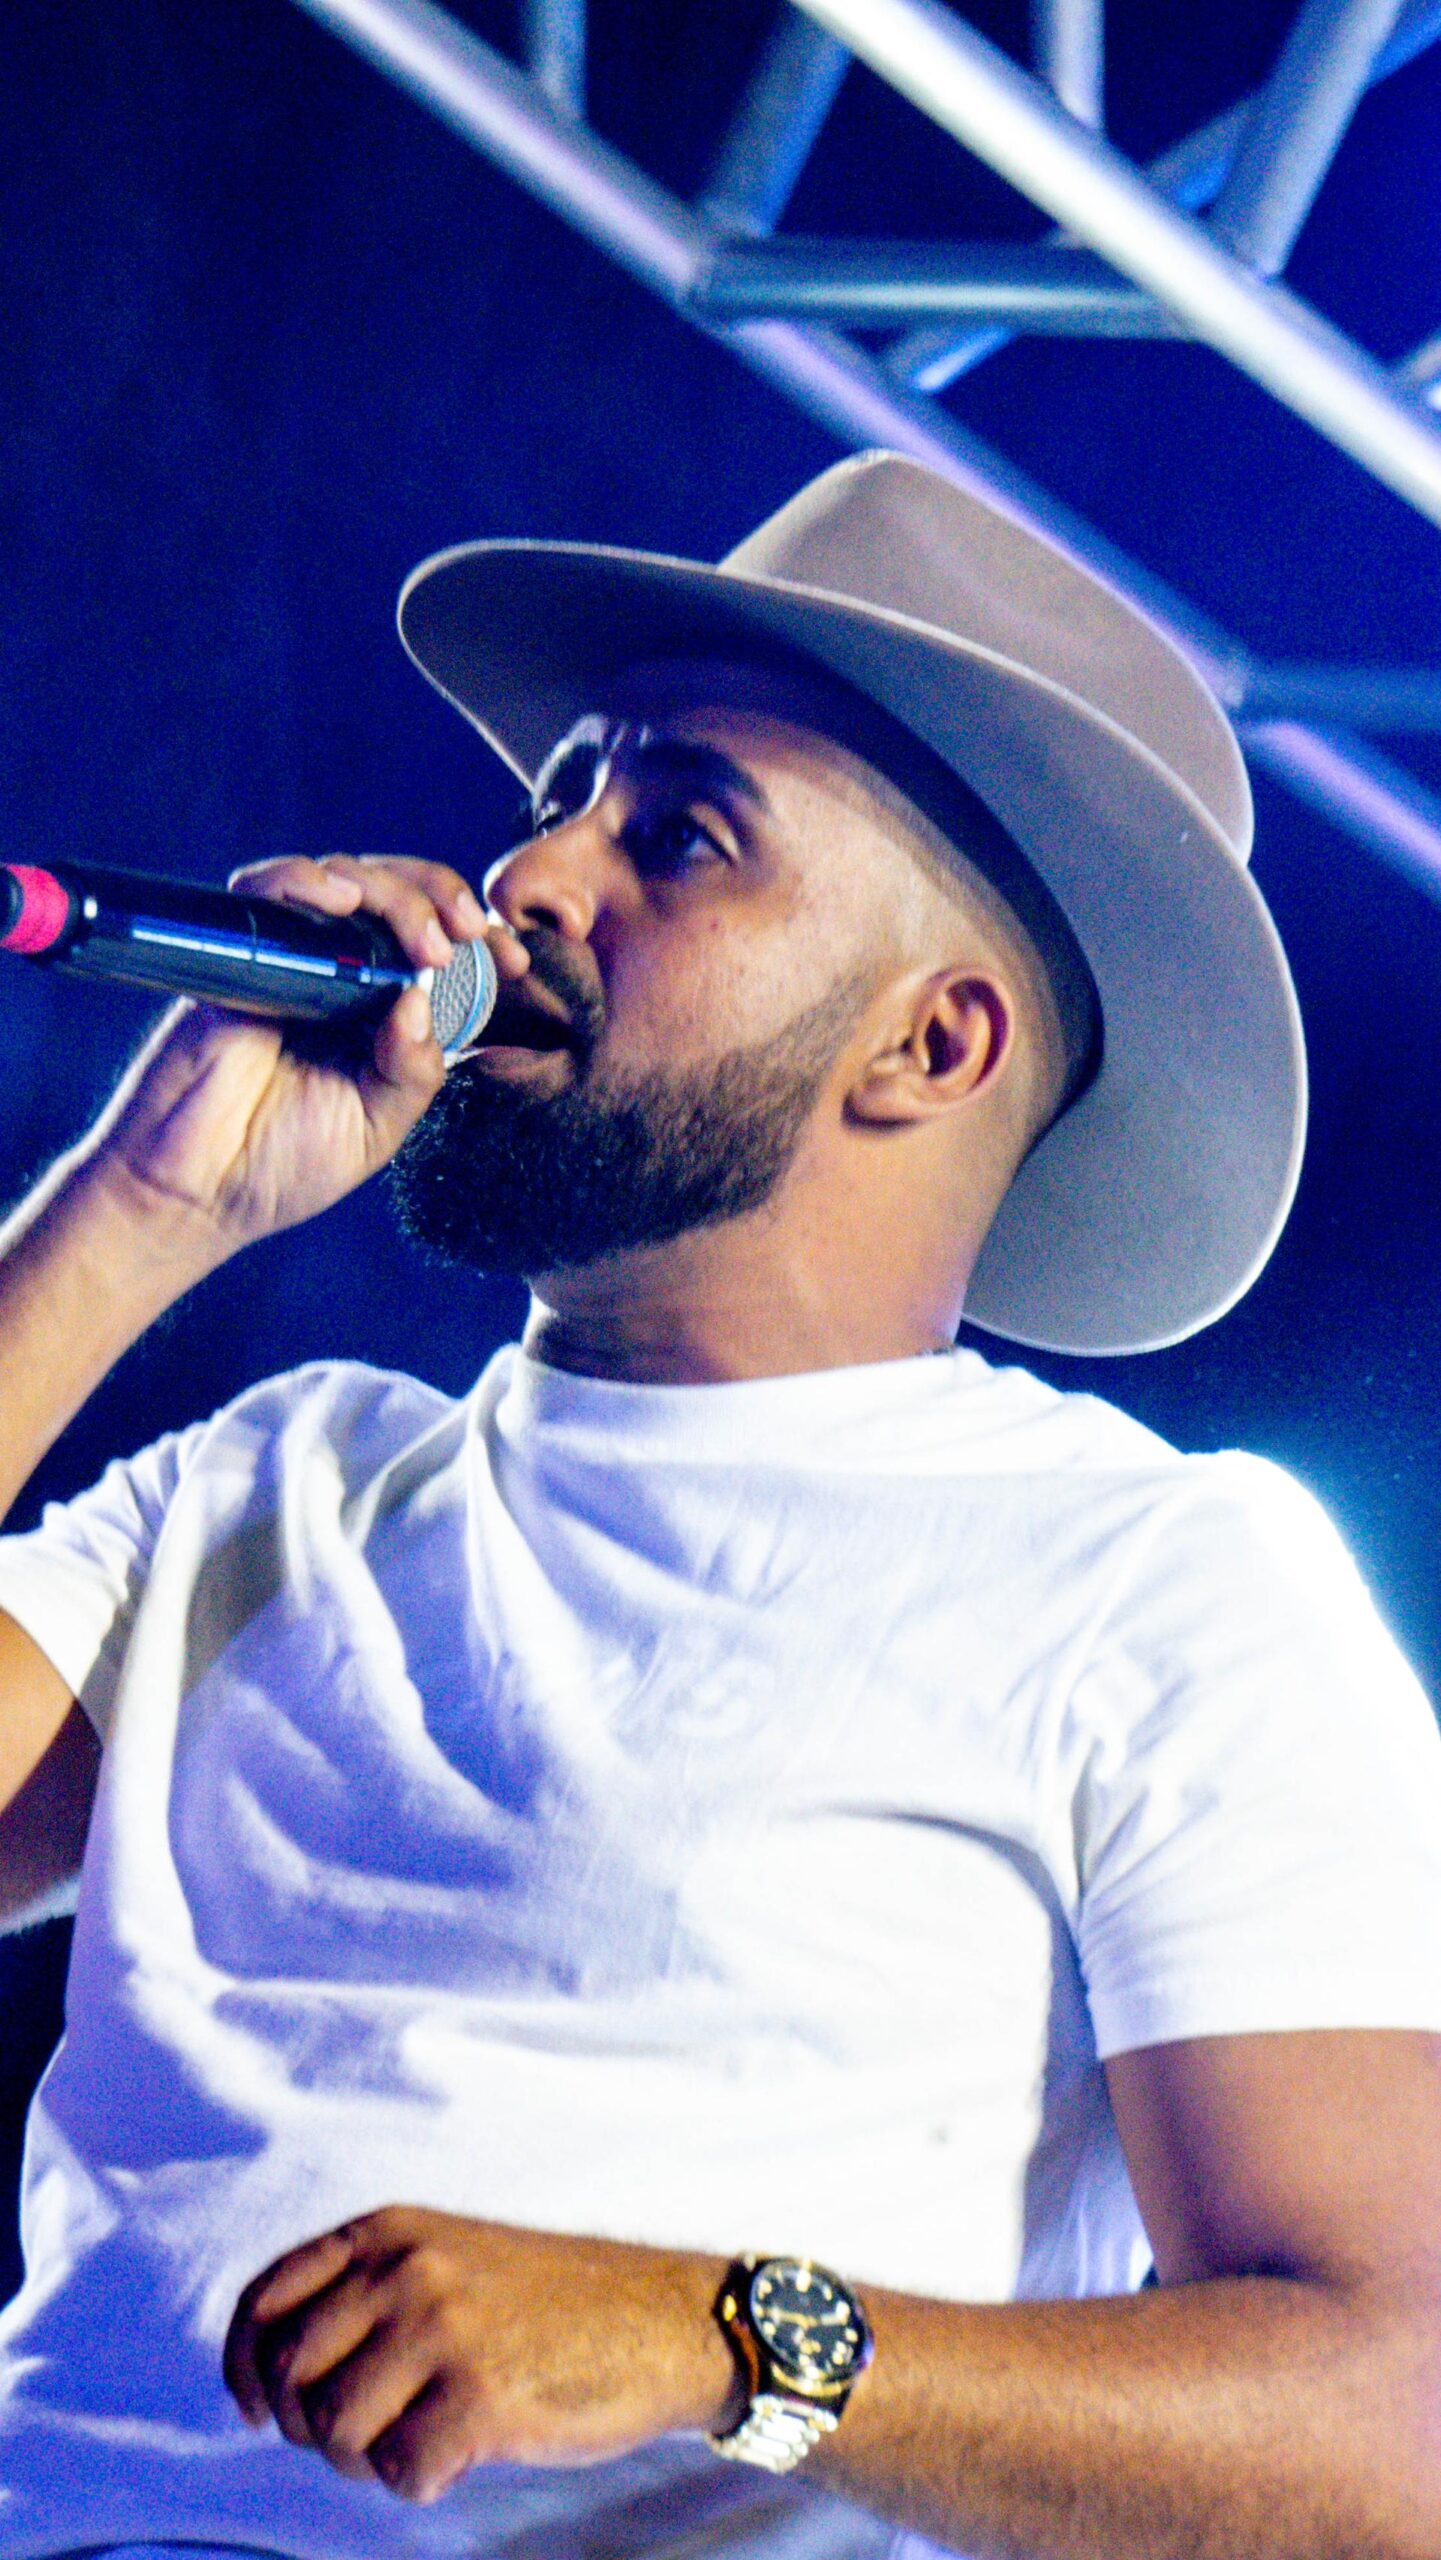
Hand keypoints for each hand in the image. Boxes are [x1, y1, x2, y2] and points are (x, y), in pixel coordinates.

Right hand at [78, 856, 529, 1265]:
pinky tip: (339, 899)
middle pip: (399, 894)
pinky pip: (269, 889)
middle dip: (444, 899)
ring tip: (422, 940)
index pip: (441, 947)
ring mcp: (290, 959)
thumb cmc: (281, 1166)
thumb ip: (413, 1068)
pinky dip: (306, 878)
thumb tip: (424, 996)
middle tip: (467, 935)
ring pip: (348, 880)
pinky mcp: (241, 953)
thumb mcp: (377, 1126)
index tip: (512, 960)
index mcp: (383, 1013)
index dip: (480, 939)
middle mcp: (341, 975)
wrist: (196, 1192)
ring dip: (395, 893)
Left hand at [223, 2207, 737, 2506]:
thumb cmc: (549, 2303)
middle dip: (310, 2425)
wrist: (660, 2320)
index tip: (255, 2409)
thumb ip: (367, 2291)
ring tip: (418, 2443)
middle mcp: (404, 2270)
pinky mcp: (478, 2398)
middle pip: (288, 2377)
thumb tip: (271, 2376)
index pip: (266, 2300)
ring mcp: (440, 2331)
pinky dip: (421, 2481)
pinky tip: (461, 2457)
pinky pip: (398, 2471)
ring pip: (334, 2431)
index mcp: (389, 2231)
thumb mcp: (446, 2257)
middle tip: (365, 2437)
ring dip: (367, 2459)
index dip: (244, 2366)